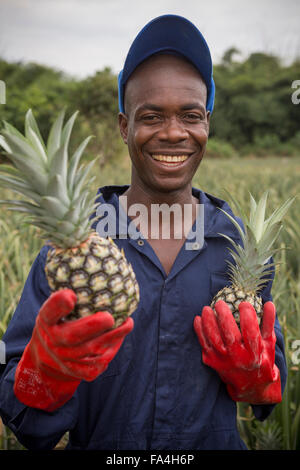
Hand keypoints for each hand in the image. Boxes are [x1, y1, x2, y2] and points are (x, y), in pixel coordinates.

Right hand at [14, 289, 133, 410]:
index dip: (59, 304)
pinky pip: (96, 365)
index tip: (72, 295)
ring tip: (127, 324)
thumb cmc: (59, 323)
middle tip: (110, 317)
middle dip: (93, 326)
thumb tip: (95, 277)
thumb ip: (67, 298)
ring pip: (91, 352)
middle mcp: (53, 342)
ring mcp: (64, 359)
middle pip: (72, 337)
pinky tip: (118, 340)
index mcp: (47, 322)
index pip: (49, 312)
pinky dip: (110, 352)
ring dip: (112, 338)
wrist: (48, 355)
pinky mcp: (76, 371)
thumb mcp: (56, 309)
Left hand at [194, 300, 281, 403]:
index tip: (243, 303)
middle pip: (229, 335)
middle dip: (224, 317)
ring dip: (208, 322)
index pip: (251, 333)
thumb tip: (268, 303)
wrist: (250, 385)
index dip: (247, 316)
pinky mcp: (212, 362)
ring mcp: (223, 361)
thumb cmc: (261, 358)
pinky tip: (198, 318)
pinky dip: (199, 331)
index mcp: (254, 354)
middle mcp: (238, 359)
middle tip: (220, 303)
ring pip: (213, 339)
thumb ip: (268, 323)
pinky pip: (204, 344)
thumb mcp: (268, 343)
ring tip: (206, 308)